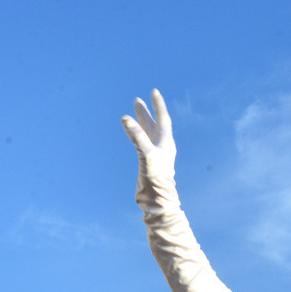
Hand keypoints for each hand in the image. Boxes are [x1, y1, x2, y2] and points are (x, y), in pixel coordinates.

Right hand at [121, 90, 177, 207]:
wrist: (158, 199)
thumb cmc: (155, 178)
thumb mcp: (146, 154)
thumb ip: (137, 136)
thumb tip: (126, 118)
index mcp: (165, 143)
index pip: (162, 119)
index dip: (158, 106)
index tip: (154, 92)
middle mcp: (162, 147)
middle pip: (154, 125)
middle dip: (146, 113)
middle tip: (137, 100)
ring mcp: (156, 156)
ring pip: (148, 134)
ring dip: (141, 123)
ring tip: (133, 113)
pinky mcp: (150, 163)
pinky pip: (143, 144)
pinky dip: (138, 136)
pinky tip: (134, 136)